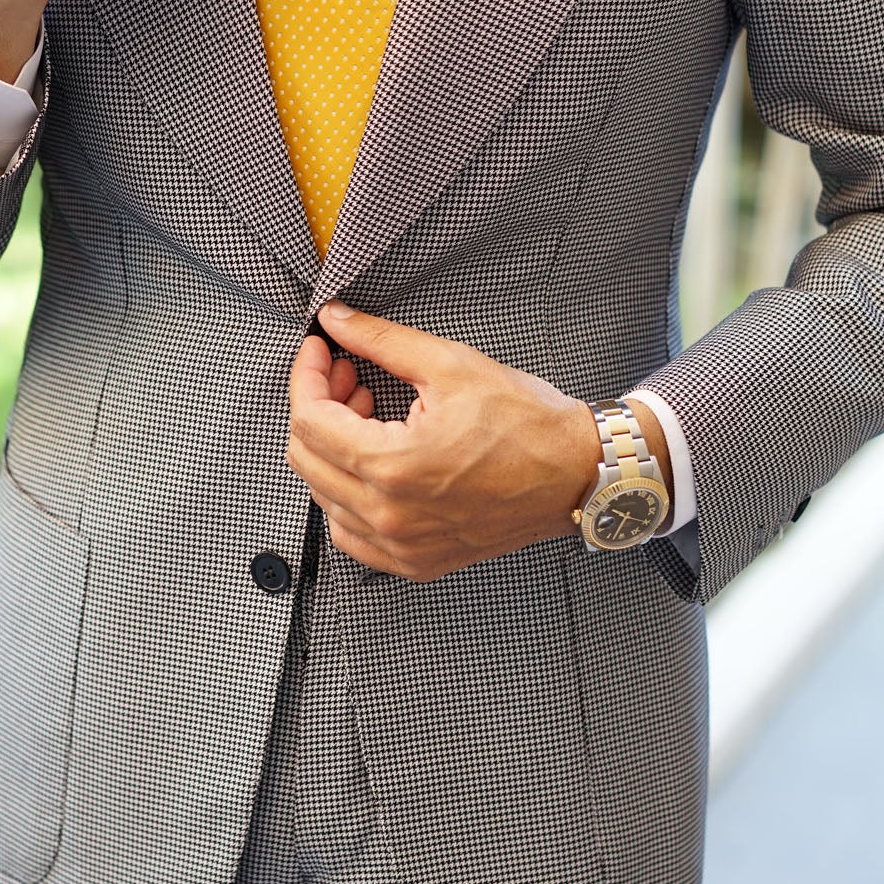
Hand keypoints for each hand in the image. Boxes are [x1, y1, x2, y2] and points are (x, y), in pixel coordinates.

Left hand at [286, 302, 603, 580]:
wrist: (576, 474)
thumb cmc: (529, 426)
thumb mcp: (450, 365)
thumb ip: (381, 341)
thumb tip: (336, 321)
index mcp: (394, 466)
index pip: (310, 420)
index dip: (306, 376)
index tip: (318, 353)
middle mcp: (390, 515)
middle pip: (306, 458)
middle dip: (318, 406)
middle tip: (347, 375)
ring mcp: (401, 546)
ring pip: (324, 496)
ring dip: (333, 449)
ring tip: (368, 413)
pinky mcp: (415, 561)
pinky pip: (351, 533)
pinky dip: (347, 495)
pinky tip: (374, 462)